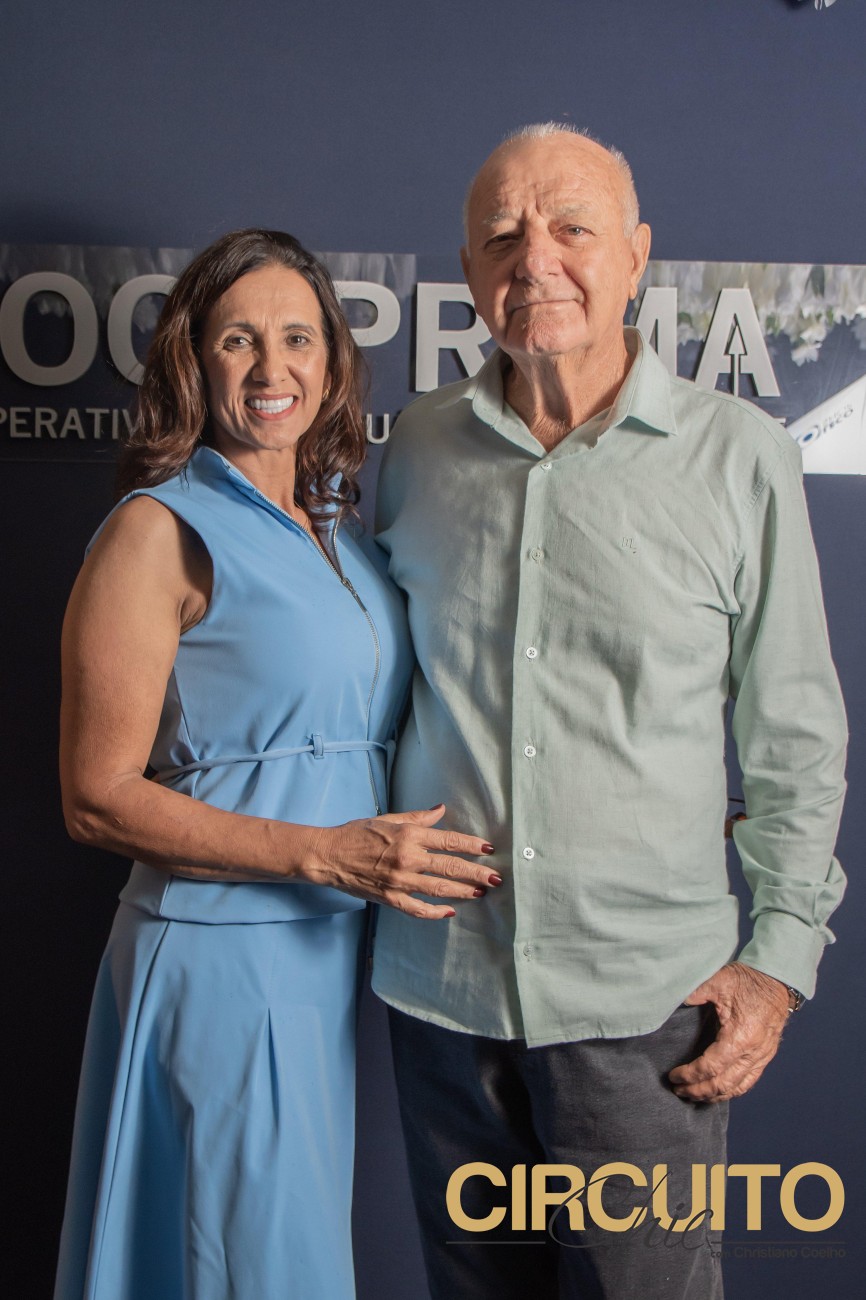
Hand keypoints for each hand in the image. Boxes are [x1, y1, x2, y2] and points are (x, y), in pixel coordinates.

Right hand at [305, 804, 499, 918]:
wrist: (328, 855)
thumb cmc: (356, 833)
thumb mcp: (389, 819)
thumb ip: (418, 817)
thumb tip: (441, 810)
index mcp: (408, 835)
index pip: (449, 840)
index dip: (471, 845)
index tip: (488, 849)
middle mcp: (407, 858)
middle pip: (450, 867)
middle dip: (476, 873)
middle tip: (496, 878)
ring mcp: (399, 881)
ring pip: (439, 889)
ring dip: (463, 892)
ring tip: (481, 893)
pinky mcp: (390, 898)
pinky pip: (418, 909)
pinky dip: (436, 913)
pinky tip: (450, 912)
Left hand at [668, 962, 790, 1102]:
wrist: (777, 980)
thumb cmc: (748, 980)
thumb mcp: (718, 980)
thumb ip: (695, 992)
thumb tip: (675, 1001)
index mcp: (740, 1036)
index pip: (711, 1067)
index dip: (690, 1075)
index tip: (673, 1076)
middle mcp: (753, 1052)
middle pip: (723, 1084)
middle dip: (698, 1091)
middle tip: (679, 1090)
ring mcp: (762, 1057)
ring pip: (737, 1088)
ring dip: (714, 1095)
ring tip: (694, 1095)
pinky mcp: (765, 1056)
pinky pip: (749, 1081)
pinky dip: (731, 1090)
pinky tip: (718, 1091)